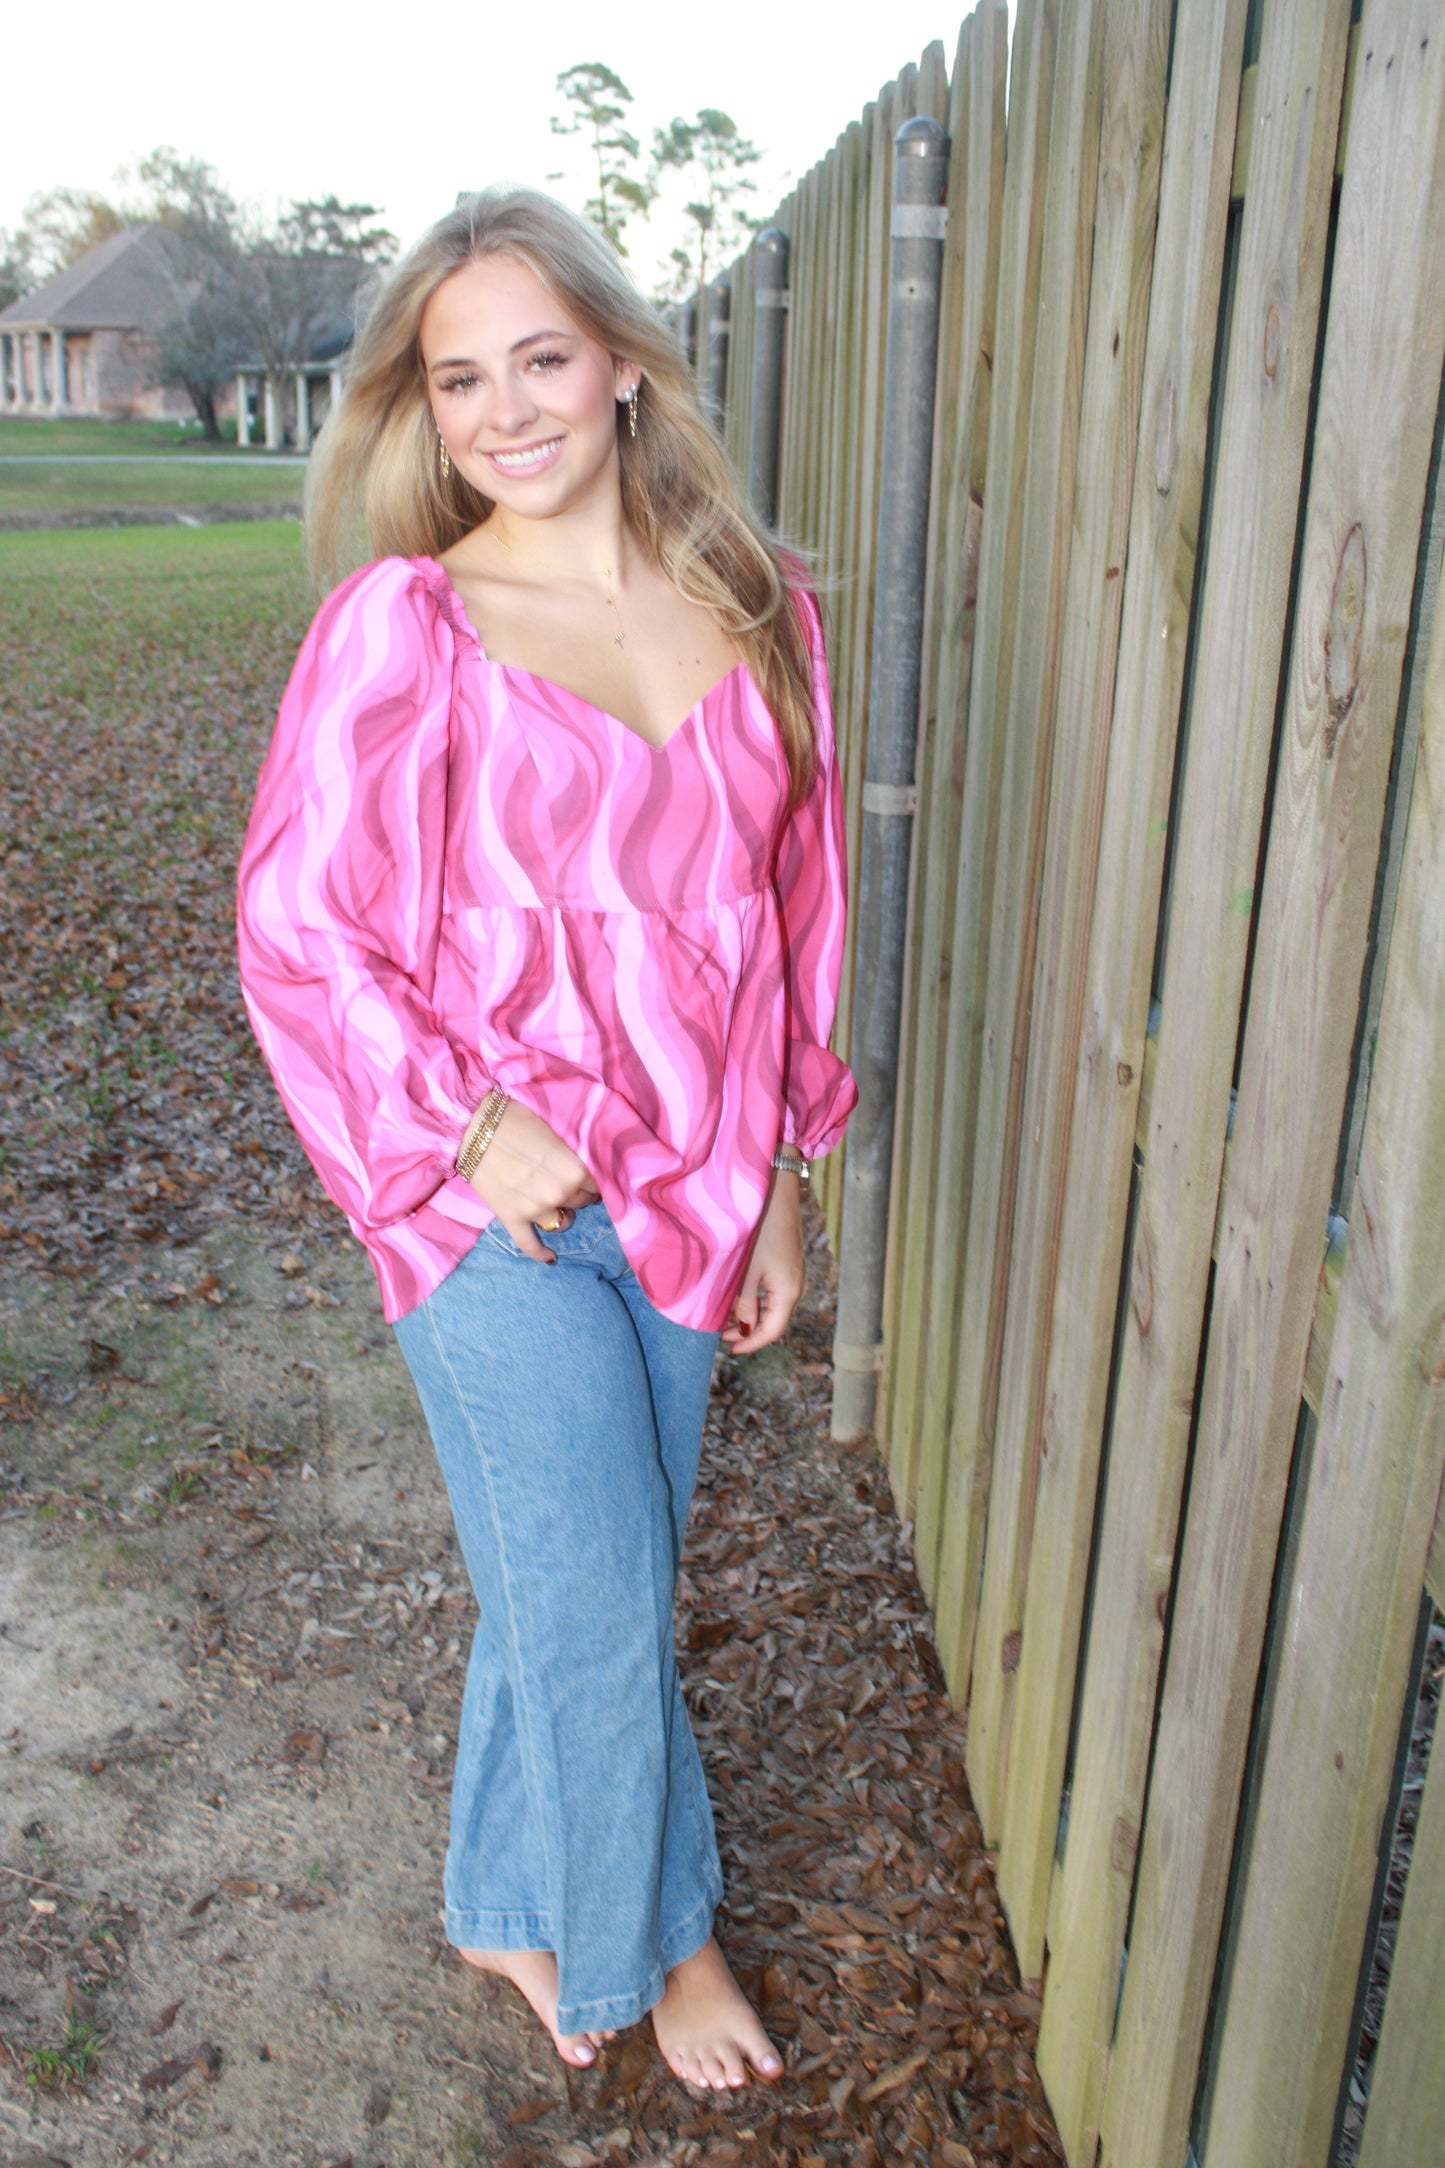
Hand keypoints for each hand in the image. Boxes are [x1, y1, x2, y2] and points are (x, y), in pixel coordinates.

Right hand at [463, 1100, 599, 1262]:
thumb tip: (585, 1165)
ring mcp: (536, 1210)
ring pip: (562, 1223)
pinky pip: (530, 1245)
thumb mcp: (555, 1130)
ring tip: (557, 1206)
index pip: (599, 1183)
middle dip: (579, 1195)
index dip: (595, 1179)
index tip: (590, 1178)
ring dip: (563, 1216)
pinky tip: (551, 1258)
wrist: (472, 1126)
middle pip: (582, 1203)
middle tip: (570, 1185)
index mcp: (575, 1169)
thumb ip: (572, 1153)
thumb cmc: (515, 1118)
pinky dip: (541, 1254)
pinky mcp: (513, 1219)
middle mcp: (560, 1193)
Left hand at [721, 1171, 805, 1353]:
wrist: (778, 1199)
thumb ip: (746, 1302)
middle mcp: (797, 1288)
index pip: (771, 1331)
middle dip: (750, 1332)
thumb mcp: (748, 1271)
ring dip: (754, 1317)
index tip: (731, 1350)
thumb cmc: (761, 1233)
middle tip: (724, 1337)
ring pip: (775, 1308)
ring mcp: (796, 1277)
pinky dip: (760, 1303)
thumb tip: (745, 1328)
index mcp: (788, 1293)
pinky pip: (777, 1294)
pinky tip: (743, 1300)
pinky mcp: (792, 1266)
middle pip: (775, 1322)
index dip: (752, 1343)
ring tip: (729, 1321)